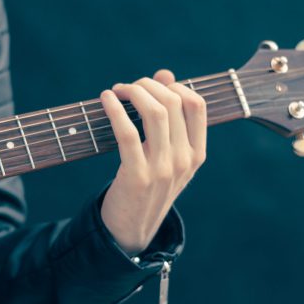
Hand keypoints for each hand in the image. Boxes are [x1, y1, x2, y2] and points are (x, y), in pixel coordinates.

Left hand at [100, 70, 206, 254]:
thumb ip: (169, 119)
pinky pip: (127, 132)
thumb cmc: (147, 187)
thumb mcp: (166, 156)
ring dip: (133, 92)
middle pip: (173, 103)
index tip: (152, 85)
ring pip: (155, 112)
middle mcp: (185, 160)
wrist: (131, 229)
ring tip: (117, 90)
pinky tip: (106, 99)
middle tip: (128, 87)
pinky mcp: (137, 176)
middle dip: (147, 85)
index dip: (173, 85)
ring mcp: (163, 169)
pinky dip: (114, 110)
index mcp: (197, 154)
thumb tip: (165, 74)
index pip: (197, 105)